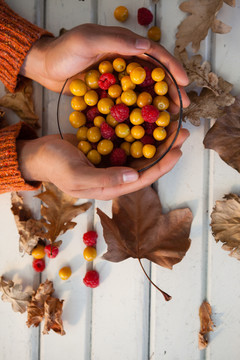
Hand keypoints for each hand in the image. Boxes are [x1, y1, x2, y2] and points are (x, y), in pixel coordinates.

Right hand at [16, 122, 188, 199]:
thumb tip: (135, 176)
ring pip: (139, 151)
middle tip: (181, 132)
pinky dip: (139, 130)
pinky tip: (148, 119)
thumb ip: (105, 179)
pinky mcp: (106, 149)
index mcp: (110, 187)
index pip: (142, 179)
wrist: (38, 154)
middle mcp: (115, 175)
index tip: (177, 151)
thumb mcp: (77, 176)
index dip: (162, 166)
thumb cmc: (55, 166)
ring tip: (170, 124)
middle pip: (146, 164)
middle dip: (165, 150)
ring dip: (155, 138)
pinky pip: (127, 140)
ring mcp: (111, 161)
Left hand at [21, 24, 189, 110]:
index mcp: (125, 45)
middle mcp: (127, 62)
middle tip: (183, 107)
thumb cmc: (64, 50)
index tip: (185, 83)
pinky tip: (146, 125)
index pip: (155, 55)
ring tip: (170, 119)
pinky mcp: (111, 93)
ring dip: (158, 104)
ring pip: (145, 91)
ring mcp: (119, 79)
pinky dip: (139, 112)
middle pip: (155, 76)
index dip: (172, 68)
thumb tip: (146, 46)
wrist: (45, 66)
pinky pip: (129, 103)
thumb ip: (115, 41)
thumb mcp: (87, 40)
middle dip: (171, 91)